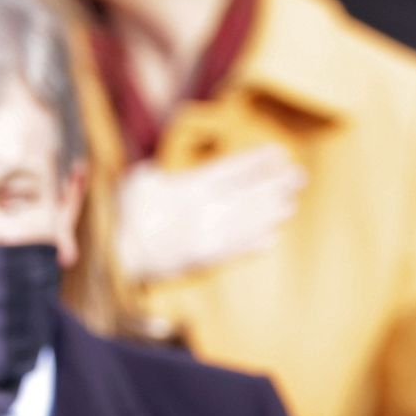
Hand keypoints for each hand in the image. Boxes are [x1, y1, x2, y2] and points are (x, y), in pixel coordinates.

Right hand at [115, 146, 305, 284]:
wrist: (115, 255)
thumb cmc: (123, 214)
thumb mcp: (140, 183)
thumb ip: (165, 177)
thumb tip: (177, 172)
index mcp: (186, 190)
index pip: (229, 172)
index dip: (255, 163)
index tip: (278, 154)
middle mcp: (202, 213)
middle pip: (245, 197)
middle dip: (273, 185)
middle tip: (300, 176)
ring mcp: (205, 238)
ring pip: (245, 223)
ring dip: (270, 213)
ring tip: (292, 202)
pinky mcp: (204, 261)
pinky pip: (234, 253)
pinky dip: (253, 246)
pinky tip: (272, 239)